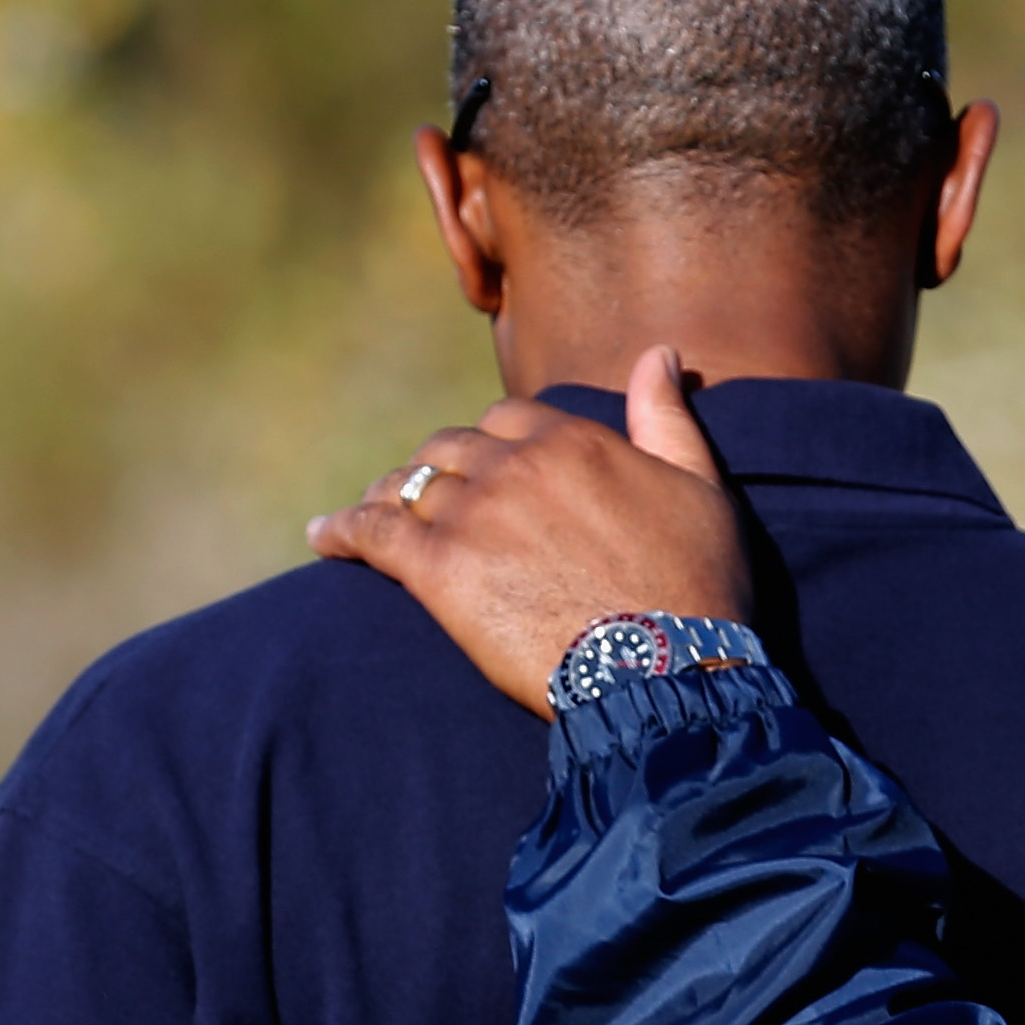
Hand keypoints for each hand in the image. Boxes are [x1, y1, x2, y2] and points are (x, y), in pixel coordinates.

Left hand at [306, 351, 750, 707]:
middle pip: (448, 449)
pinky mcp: (440, 570)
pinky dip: (341, 532)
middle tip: (420, 496)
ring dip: (386, 499)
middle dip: (433, 469)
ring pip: (407, 487)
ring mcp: (472, 514)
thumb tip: (660, 354)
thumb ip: (668, 419)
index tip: (485, 468)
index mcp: (571, 440)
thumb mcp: (701, 491)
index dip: (490, 444)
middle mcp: (514, 464)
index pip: (505, 420)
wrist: (670, 671)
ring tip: (369, 516)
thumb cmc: (697, 590)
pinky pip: (372, 534)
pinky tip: (322, 538)